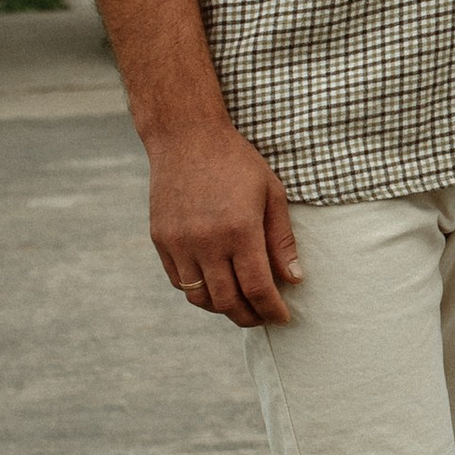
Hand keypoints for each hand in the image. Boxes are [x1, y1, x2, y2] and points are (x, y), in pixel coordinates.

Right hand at [146, 120, 300, 326]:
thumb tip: (294, 279)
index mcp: (239, 230)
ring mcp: (179, 243)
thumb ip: (282, 240)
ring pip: (200, 298)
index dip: (272, 310)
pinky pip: (180, 281)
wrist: (186, 136)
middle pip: (228, 301)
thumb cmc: (236, 162)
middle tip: (263, 316)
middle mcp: (206, 242)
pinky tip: (215, 285)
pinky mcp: (161, 240)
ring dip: (222, 308)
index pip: (258, 288)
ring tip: (240, 304)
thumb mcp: (271, 193)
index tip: (283, 317)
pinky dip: (199, 291)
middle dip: (249, 316)